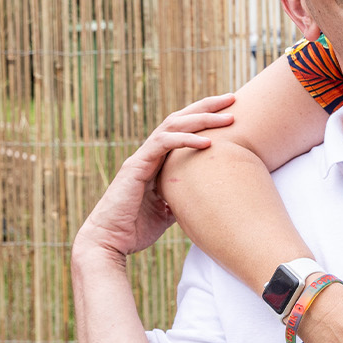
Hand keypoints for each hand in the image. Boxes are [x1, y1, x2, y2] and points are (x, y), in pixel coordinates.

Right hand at [74, 94, 235, 258]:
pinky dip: (185, 140)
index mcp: (158, 161)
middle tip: (232, 100)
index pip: (183, 129)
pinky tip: (206, 142)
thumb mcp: (170, 210)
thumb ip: (184, 196)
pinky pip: (162, 144)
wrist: (109, 242)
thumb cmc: (136, 229)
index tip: (230, 112)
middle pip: (179, 119)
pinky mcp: (135, 167)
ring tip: (227, 117)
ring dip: (201, 118)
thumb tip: (208, 197)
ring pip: (172, 125)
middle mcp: (149, 154)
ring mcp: (141, 158)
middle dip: (206, 107)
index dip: (205, 118)